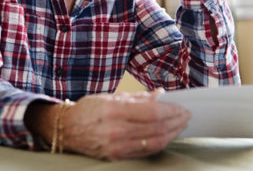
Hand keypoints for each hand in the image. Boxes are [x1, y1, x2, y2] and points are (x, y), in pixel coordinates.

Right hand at [61, 90, 190, 159]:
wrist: (66, 130)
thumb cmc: (88, 110)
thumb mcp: (110, 97)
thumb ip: (137, 98)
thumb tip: (160, 95)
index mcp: (113, 110)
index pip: (152, 112)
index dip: (171, 110)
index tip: (182, 107)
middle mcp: (115, 130)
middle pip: (156, 128)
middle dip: (175, 122)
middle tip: (186, 116)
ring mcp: (115, 147)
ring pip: (153, 143)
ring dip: (171, 134)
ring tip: (180, 126)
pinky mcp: (115, 158)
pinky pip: (144, 152)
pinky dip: (159, 144)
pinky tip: (166, 136)